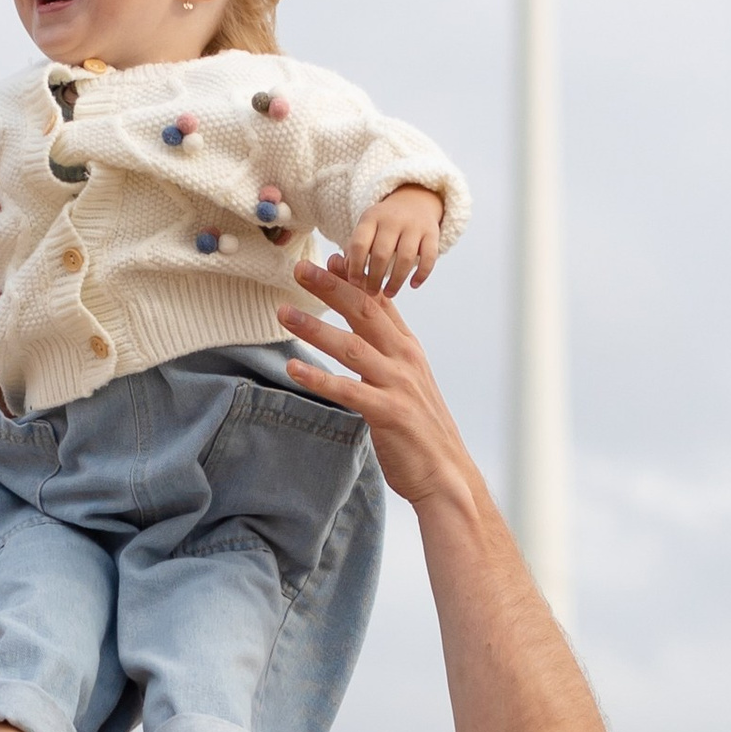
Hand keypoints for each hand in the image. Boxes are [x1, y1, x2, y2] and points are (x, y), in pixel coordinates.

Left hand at [277, 256, 487, 514]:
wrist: (447, 474)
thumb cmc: (421, 430)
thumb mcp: (408, 384)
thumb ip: (387, 358)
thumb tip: (364, 340)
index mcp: (408, 350)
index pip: (381, 303)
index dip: (356, 279)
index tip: (331, 257)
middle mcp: (405, 360)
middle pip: (365, 313)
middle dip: (332, 287)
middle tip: (300, 268)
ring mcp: (398, 385)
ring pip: (351, 346)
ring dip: (314, 327)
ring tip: (284, 312)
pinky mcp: (388, 413)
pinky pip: (347, 391)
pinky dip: (318, 378)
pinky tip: (293, 368)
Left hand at [342, 182, 443, 299]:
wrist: (414, 202)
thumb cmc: (383, 225)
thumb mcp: (366, 229)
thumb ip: (353, 250)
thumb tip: (346, 273)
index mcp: (371, 218)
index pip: (359, 244)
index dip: (355, 266)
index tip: (354, 283)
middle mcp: (392, 219)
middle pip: (381, 253)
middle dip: (374, 277)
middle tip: (371, 292)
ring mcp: (414, 225)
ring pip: (405, 257)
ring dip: (396, 280)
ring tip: (390, 293)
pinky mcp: (432, 233)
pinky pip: (429, 257)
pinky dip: (422, 274)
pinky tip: (413, 285)